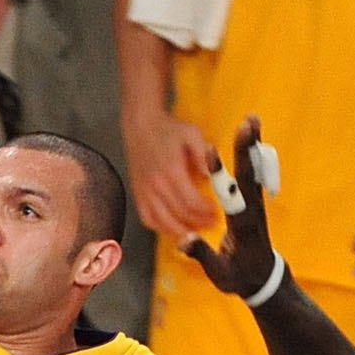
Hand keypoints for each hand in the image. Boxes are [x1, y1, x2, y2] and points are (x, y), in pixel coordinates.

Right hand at [125, 106, 215, 238]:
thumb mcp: (192, 134)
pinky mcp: (138, 194)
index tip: (216, 212)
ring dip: (181, 230)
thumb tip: (212, 175)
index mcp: (171, 171)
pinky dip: (161, 227)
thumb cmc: (167, 129)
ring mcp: (145, 192)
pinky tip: (173, 226)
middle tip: (211, 222)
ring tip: (194, 229)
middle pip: (179, 214)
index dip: (205, 212)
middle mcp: (156, 185)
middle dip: (198, 222)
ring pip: (163, 222)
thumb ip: (204, 155)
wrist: (141, 124)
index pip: (191, 202)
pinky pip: (148, 219)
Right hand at [179, 117, 280, 302]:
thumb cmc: (238, 278)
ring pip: (252, 170)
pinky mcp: (253, 203)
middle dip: (246, 147)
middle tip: (248, 122)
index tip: (211, 151)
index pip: (228, 194)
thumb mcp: (219, 274)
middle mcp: (249, 210)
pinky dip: (253, 155)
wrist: (263, 281)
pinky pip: (253, 176)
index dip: (219, 172)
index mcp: (239, 224)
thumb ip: (202, 254)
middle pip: (247, 174)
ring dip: (251, 145)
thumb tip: (183, 239)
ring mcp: (253, 205)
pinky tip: (251, 138)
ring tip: (251, 120)